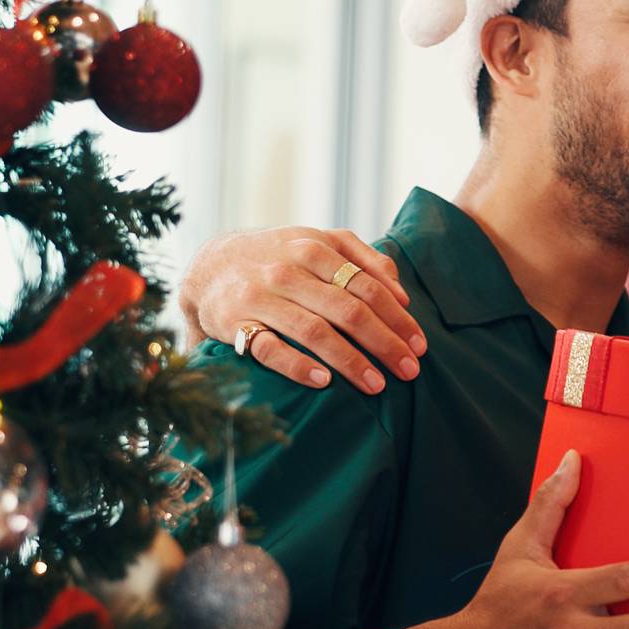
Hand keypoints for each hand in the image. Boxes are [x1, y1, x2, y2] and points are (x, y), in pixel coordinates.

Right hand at [182, 226, 426, 393]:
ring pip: (314, 330)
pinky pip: (269, 348)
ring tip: (377, 385)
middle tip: (409, 370)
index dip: (397, 317)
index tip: (419, 344)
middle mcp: (288, 271)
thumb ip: (363, 259)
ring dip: (350, 360)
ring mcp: (260, 297)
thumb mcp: (319, 243)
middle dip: (384, 342)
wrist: (209, 265)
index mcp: (315, 249)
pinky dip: (297, 365)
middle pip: (347, 310)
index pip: (367, 286)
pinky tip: (323, 383)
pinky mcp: (235, 322)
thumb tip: (401, 292)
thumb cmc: (279, 257)